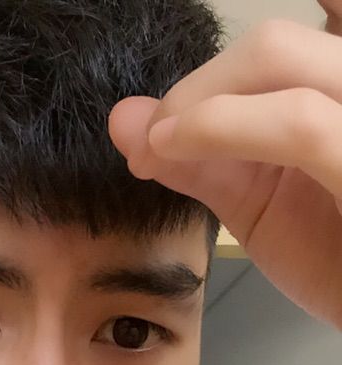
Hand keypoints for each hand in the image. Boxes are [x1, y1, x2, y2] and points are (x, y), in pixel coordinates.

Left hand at [108, 14, 341, 329]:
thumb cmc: (332, 254)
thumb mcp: (256, 200)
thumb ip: (198, 156)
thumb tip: (124, 118)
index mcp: (335, 88)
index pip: (289, 30)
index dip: (222, 61)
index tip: (170, 117)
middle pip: (269, 42)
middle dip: (190, 90)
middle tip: (149, 142)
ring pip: (275, 57)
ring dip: (192, 106)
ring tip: (154, 150)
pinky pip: (298, 124)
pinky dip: (218, 129)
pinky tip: (170, 150)